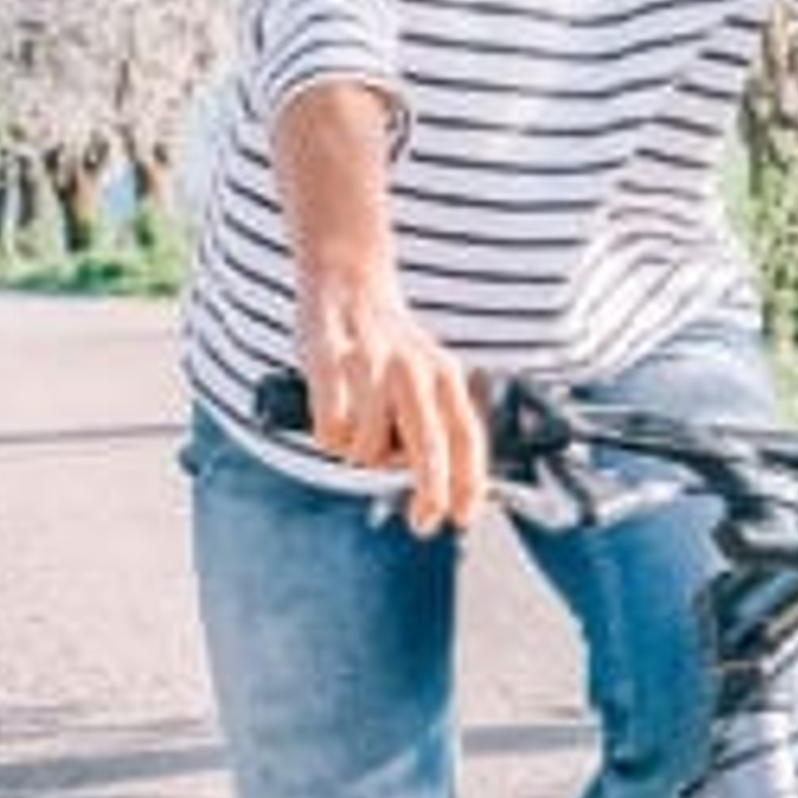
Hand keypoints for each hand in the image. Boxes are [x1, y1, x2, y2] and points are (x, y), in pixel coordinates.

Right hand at [296, 281, 483, 535]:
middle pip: (427, 448)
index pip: (466, 435)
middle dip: (429, 492)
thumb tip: (442, 489)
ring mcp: (372, 365)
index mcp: (444, 374)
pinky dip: (328, 435)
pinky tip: (330, 416)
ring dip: (358, 454)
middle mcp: (414, 370)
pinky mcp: (329, 362)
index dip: (469, 483)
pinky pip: (331, 429)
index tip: (462, 518)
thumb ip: (437, 423)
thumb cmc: (388, 344)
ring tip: (354, 428)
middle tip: (423, 521)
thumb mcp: (428, 374)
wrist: (347, 276)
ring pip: (368, 448)